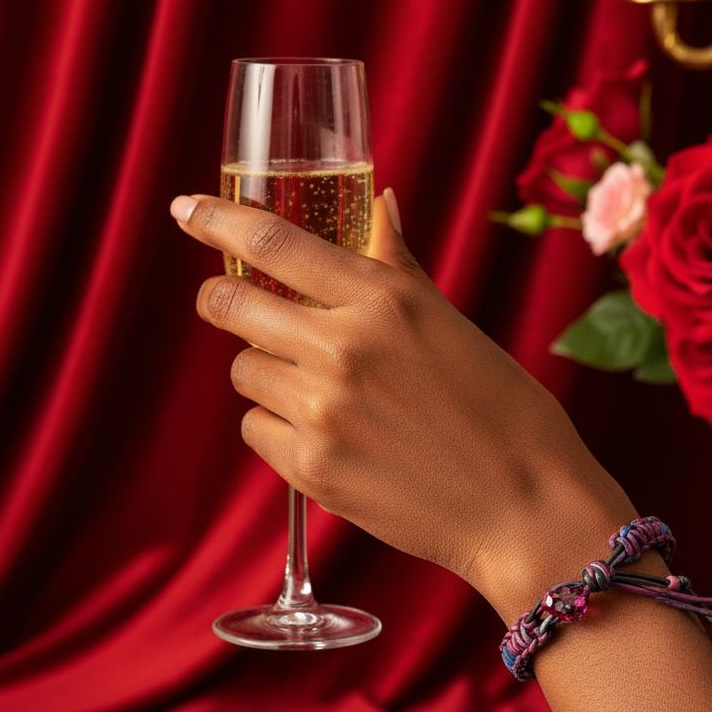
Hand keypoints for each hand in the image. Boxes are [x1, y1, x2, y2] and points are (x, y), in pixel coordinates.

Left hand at [171, 192, 633, 615]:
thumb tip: (380, 203)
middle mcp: (345, 347)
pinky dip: (281, 428)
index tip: (186, 211)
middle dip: (222, 301)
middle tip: (237, 307)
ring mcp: (323, 411)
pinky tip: (331, 437)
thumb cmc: (506, 414)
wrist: (525, 507)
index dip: (217, 220)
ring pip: (243, 373)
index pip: (275, 241)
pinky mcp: (312, 469)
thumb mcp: (453, 326)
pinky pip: (258, 430)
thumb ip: (398, 267)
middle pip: (229, 305)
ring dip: (266, 373)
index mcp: (386, 300)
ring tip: (321, 393)